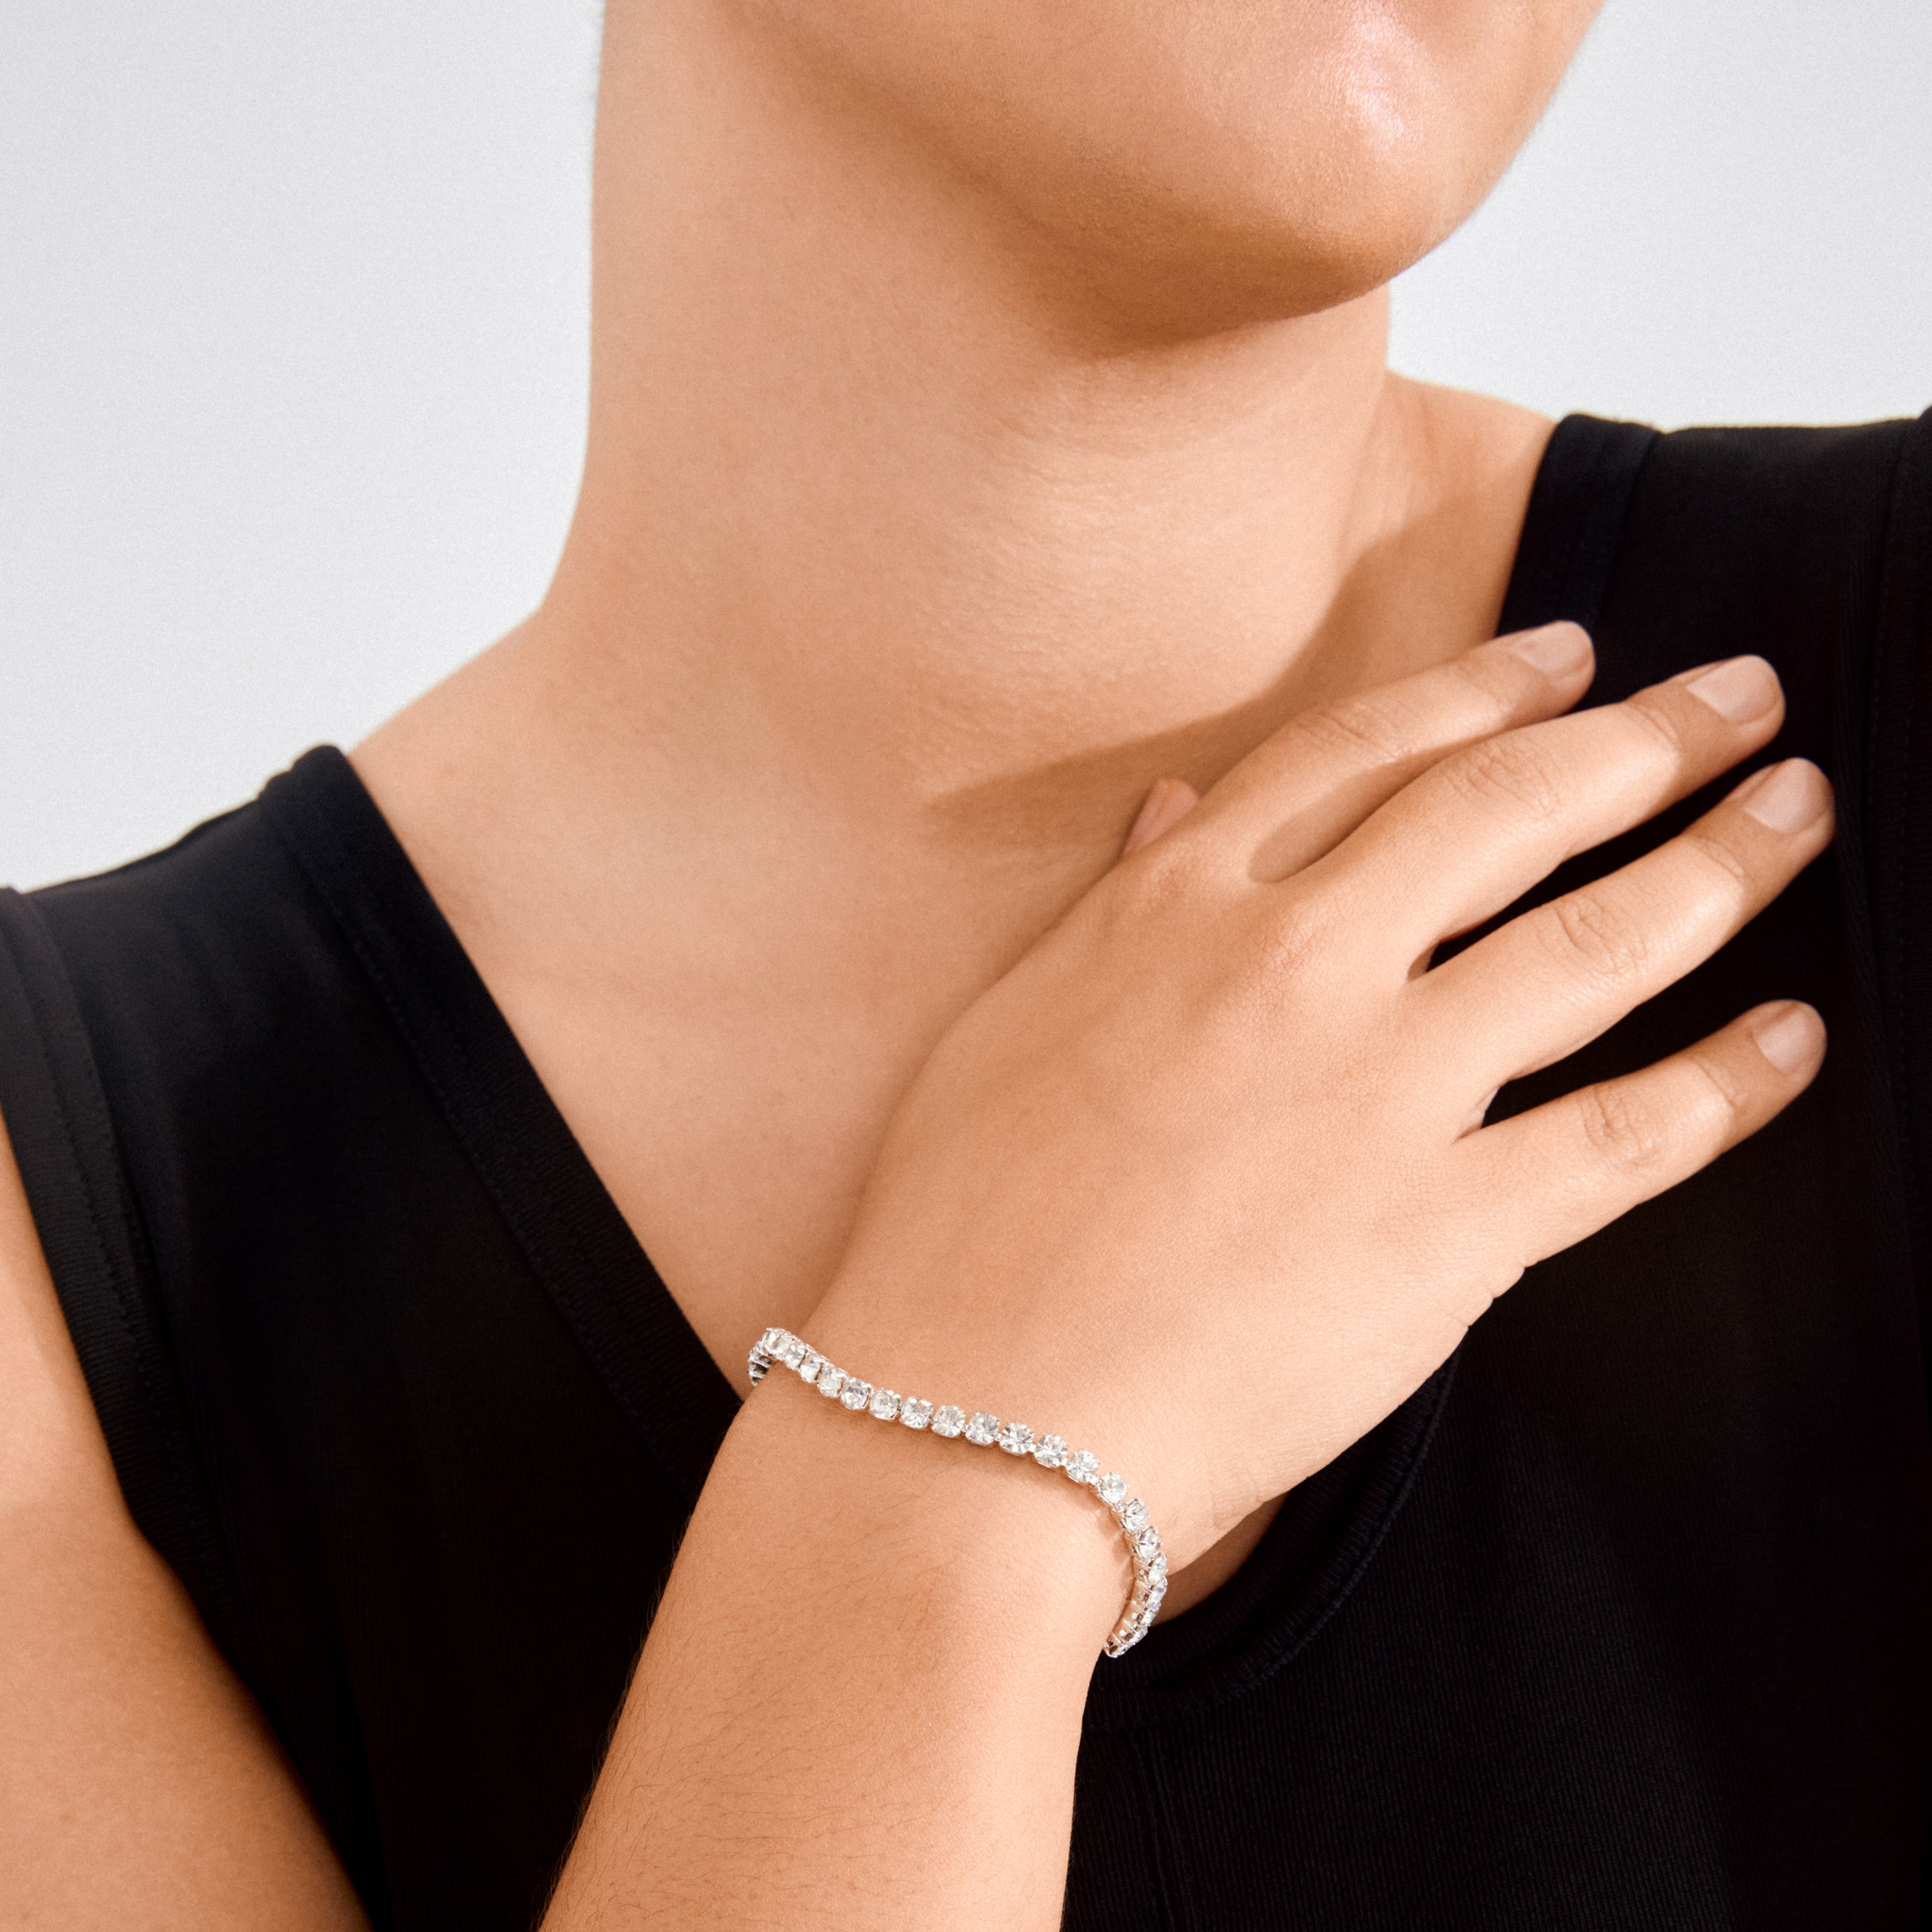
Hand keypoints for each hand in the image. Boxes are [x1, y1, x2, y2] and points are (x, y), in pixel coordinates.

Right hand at [806, 629, 1830, 1567]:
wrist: (971, 1416)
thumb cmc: (964, 1227)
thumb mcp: (1014, 1022)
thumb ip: (1115, 905)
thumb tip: (1174, 807)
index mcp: (1177, 907)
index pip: (1361, 749)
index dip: (1484, 688)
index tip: (1568, 654)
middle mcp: (1291, 962)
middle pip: (1508, 808)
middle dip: (1647, 737)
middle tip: (1746, 695)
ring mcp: (1377, 1089)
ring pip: (1593, 940)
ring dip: (1722, 865)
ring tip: (1802, 812)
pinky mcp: (1444, 1228)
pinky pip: (1627, 1133)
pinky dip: (1729, 1082)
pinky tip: (1796, 1039)